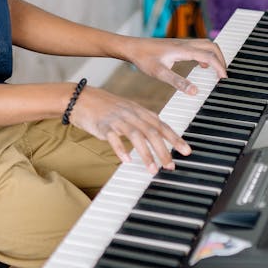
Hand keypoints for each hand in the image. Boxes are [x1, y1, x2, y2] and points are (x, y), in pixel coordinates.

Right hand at [68, 86, 190, 174]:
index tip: (186, 151)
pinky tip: (127, 160)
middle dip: (163, 150)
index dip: (175, 138)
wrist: (81, 98)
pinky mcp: (103, 125)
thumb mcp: (128, 111)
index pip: (161, 125)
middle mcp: (131, 113)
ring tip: (152, 169)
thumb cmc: (106, 108)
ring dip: (146, 153)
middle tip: (170, 166)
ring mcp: (117, 118)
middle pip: (152, 132)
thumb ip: (142, 123)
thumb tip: (158, 137)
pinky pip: (113, 138)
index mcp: (139, 111)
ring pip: (136, 135)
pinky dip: (121, 149)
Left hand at [122, 36, 227, 95]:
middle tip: (222, 75)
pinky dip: (206, 54)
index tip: (223, 79)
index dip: (219, 66)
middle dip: (221, 59)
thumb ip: (177, 82)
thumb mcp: (159, 73)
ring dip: (214, 56)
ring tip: (216, 71)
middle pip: (212, 46)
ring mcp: (182, 43)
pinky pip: (199, 46)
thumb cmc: (144, 59)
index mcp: (182, 49)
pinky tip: (201, 65)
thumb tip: (194, 91)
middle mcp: (185, 43)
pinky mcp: (179, 45)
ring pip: (206, 44)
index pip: (208, 55)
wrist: (132, 47)